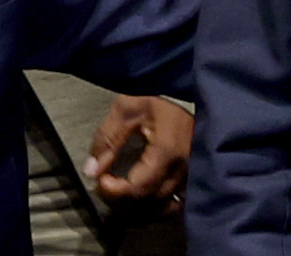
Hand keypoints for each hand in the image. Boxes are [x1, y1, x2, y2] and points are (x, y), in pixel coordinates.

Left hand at [83, 94, 190, 213]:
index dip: (116, 190)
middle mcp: (185, 166)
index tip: (99, 181)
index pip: (139, 186)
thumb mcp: (126, 109)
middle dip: (125, 198)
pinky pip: (182, 200)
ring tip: (124, 196)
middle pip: (152, 199)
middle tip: (106, 186)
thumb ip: (107, 139)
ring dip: (144, 207)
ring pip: (169, 204)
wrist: (185, 84)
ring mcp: (195, 171)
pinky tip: (148, 200)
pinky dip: (163, 205)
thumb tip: (91, 170)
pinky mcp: (198, 171)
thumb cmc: (156, 94)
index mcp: (167, 150)